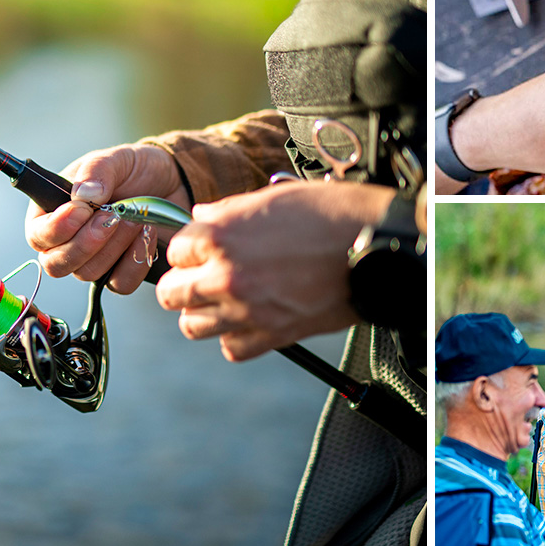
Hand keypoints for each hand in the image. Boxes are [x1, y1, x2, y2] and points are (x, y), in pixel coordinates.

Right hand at [25, 143, 190, 292]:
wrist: (172, 182)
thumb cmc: (135, 170)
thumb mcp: (116, 160)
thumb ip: (97, 171)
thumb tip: (84, 195)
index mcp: (53, 213)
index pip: (38, 235)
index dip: (56, 229)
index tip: (82, 211)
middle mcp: (68, 241)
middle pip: (56, 264)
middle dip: (85, 243)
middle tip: (113, 217)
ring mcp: (94, 259)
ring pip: (88, 273)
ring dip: (115, 246)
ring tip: (136, 218)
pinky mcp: (121, 271)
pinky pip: (120, 283)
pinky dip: (135, 261)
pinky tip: (146, 235)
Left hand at [156, 180, 394, 360]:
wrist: (373, 247)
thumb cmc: (328, 214)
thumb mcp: (273, 197)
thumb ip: (229, 212)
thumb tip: (200, 218)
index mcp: (221, 235)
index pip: (174, 250)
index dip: (188, 249)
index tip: (201, 251)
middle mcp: (226, 275)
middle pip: (171, 294)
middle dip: (182, 285)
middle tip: (199, 280)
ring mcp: (247, 310)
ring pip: (193, 326)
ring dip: (203, 314)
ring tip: (221, 303)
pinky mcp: (272, 335)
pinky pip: (231, 348)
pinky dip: (236, 337)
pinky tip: (249, 319)